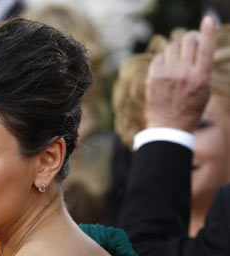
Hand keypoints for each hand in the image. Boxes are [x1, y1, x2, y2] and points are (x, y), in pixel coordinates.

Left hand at [145, 15, 214, 131]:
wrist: (168, 128)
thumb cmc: (189, 109)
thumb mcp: (204, 91)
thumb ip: (202, 69)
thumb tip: (197, 47)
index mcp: (200, 78)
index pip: (206, 48)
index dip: (207, 31)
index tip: (207, 20)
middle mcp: (185, 74)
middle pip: (188, 41)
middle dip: (190, 41)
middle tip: (189, 48)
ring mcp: (168, 74)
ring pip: (173, 46)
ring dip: (176, 50)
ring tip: (176, 64)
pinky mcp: (154, 77)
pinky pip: (159, 56)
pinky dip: (163, 60)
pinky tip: (165, 71)